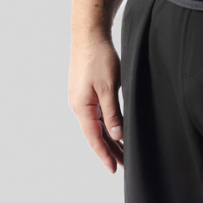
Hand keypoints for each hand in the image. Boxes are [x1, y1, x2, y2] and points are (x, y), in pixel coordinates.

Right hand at [69, 33, 124, 172]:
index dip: (105, 154)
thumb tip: (117, 135)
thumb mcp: (109, 87)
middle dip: (109, 149)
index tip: (114, 168)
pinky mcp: (85, 90)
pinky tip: (114, 128)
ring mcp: (80, 98)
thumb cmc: (99, 57)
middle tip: (123, 163)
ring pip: (96, 124)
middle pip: (94, 134)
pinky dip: (105, 123)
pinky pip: (95, 113)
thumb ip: (112, 113)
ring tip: (122, 150)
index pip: (94, 138)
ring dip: (108, 137)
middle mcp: (78, 105)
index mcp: (82, 107)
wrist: (89, 34)